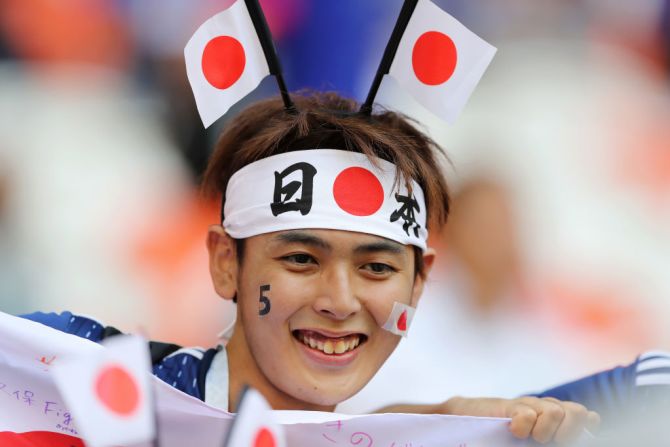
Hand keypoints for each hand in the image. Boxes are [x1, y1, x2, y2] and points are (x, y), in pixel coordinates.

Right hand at [442, 396, 600, 444]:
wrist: (467, 419)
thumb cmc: (501, 435)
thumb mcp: (531, 439)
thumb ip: (556, 437)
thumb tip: (588, 422)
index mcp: (556, 418)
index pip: (584, 417)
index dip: (585, 430)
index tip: (568, 440)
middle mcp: (546, 408)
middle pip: (577, 412)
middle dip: (570, 431)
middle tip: (548, 442)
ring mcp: (528, 404)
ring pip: (556, 411)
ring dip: (546, 430)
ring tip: (531, 438)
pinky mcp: (508, 405)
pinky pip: (527, 414)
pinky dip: (524, 426)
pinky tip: (514, 432)